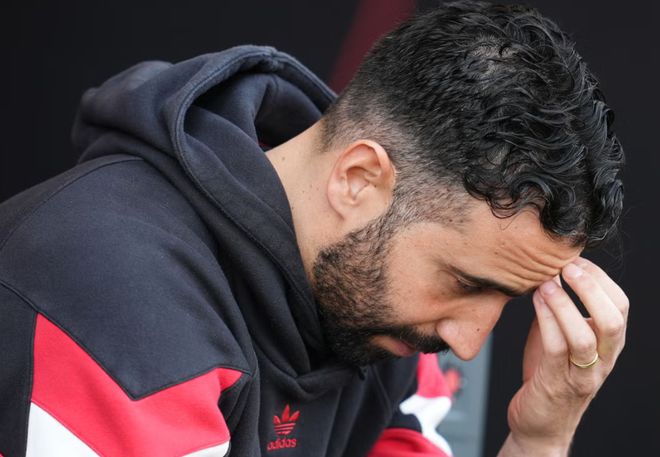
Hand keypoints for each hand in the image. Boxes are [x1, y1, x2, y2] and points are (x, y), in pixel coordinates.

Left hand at [503, 257, 628, 454]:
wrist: (539, 422)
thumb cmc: (547, 373)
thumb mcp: (558, 335)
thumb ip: (558, 308)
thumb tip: (546, 270)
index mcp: (608, 344)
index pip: (620, 305)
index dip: (600, 278)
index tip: (574, 259)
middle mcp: (603, 360)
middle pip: (613, 319)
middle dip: (591, 288)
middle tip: (566, 267)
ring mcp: (582, 374)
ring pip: (586, 336)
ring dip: (566, 304)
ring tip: (547, 283)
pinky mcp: (557, 383)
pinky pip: (557, 349)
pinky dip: (547, 320)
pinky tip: (534, 302)